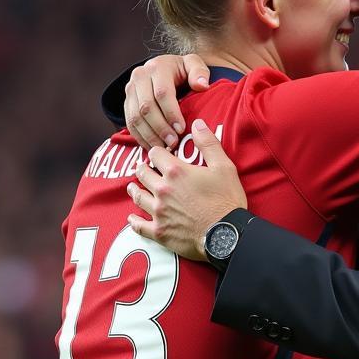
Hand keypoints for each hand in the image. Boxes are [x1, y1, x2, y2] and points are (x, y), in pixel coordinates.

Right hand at [124, 54, 210, 151]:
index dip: (171, 113)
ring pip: (135, 117)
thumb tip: (201, 85)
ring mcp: (130, 90)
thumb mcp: (194, 65)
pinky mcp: (127, 103)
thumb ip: (199, 72)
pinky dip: (141, 138)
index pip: (162, 93)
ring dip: (150, 136)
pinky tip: (154, 148)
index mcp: (157, 67)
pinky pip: (130, 124)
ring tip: (165, 148)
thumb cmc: (183, 71)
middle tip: (173, 143)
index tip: (181, 129)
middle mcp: (139, 77)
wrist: (166, 69)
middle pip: (146, 107)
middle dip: (160, 128)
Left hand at [127, 120, 246, 260]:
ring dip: (134, 190)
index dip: (157, 152)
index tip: (159, 154)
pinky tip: (131, 219)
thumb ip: (208, 144)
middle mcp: (162, 189)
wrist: (226, 235)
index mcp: (176, 171)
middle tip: (144, 169)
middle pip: (143, 173)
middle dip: (143, 169)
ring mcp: (158, 211)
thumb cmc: (226, 201)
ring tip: (133, 187)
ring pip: (137, 197)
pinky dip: (134, 222)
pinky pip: (139, 226)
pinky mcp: (159, 231)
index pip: (155, 153)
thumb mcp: (224, 167)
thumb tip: (197, 123)